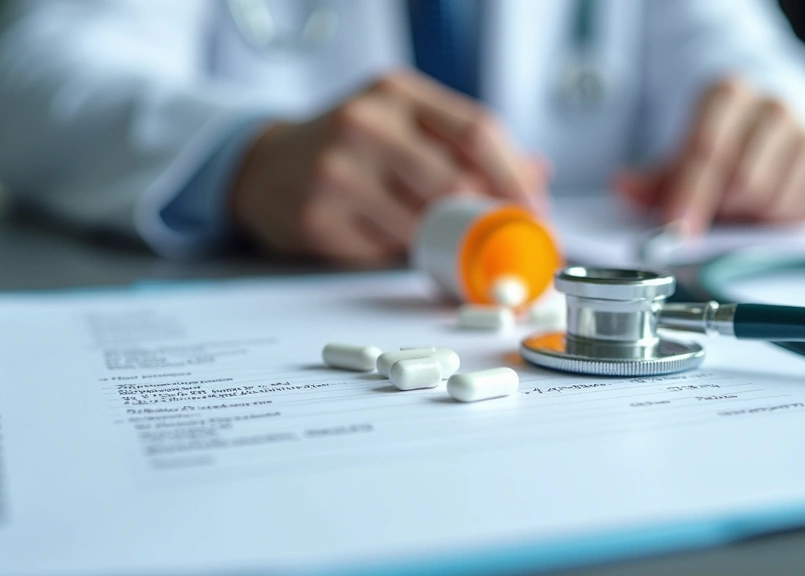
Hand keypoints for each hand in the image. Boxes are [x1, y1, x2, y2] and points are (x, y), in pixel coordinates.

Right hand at [231, 70, 547, 264]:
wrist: (266, 167)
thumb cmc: (348, 146)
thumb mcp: (405, 123)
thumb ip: (467, 145)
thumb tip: (537, 173)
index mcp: (397, 92)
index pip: (476, 131)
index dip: (515, 178)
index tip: (538, 215)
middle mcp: (365, 123)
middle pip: (454, 182)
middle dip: (488, 222)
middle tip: (506, 247)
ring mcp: (336, 170)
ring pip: (422, 226)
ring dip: (443, 244)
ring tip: (442, 242)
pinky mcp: (317, 216)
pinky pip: (384, 252)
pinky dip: (400, 255)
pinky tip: (390, 240)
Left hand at [616, 78, 804, 235]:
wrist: (775, 131)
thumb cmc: (721, 146)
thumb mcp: (680, 155)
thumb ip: (654, 178)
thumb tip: (623, 188)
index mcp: (728, 94)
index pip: (707, 150)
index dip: (690, 194)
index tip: (677, 227)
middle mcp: (774, 106)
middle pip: (744, 181)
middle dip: (723, 210)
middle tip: (714, 214)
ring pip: (775, 201)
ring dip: (751, 219)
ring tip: (741, 208)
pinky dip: (781, 223)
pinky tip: (770, 209)